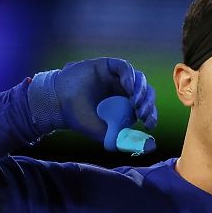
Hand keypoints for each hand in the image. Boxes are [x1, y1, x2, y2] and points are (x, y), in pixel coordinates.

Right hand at [27, 57, 157, 146]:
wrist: (60, 106)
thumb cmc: (81, 119)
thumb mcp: (107, 134)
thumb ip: (127, 140)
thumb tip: (151, 146)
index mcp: (125, 105)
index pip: (145, 107)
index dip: (150, 114)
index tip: (148, 125)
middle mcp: (123, 90)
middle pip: (145, 92)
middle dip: (148, 104)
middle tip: (143, 114)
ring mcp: (116, 77)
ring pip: (138, 79)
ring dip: (141, 91)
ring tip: (136, 103)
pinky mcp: (108, 65)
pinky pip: (125, 67)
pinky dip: (130, 76)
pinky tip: (129, 88)